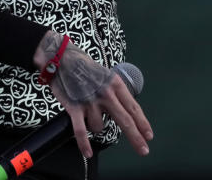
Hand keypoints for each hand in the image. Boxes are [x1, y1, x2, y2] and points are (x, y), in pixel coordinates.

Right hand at [35, 31, 152, 157]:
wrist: (63, 59)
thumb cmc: (85, 69)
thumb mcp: (107, 76)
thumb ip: (116, 94)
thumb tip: (125, 114)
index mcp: (116, 85)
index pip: (133, 107)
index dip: (143, 123)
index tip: (149, 136)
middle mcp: (106, 94)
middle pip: (125, 120)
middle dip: (136, 137)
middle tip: (144, 150)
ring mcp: (90, 101)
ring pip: (99, 127)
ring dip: (95, 126)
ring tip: (87, 113)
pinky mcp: (74, 107)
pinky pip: (81, 131)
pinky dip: (84, 144)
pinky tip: (88, 153)